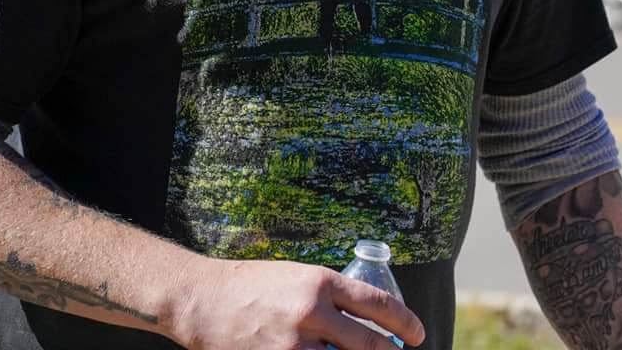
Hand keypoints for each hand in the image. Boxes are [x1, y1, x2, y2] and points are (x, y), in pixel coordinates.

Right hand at [171, 257, 424, 349]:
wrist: (204, 300)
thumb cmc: (252, 284)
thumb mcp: (296, 277)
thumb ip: (328, 296)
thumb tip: (365, 320)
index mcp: (319, 282)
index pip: (377, 303)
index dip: (405, 321)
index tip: (417, 333)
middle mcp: (311, 313)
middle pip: (370, 345)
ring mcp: (293, 347)